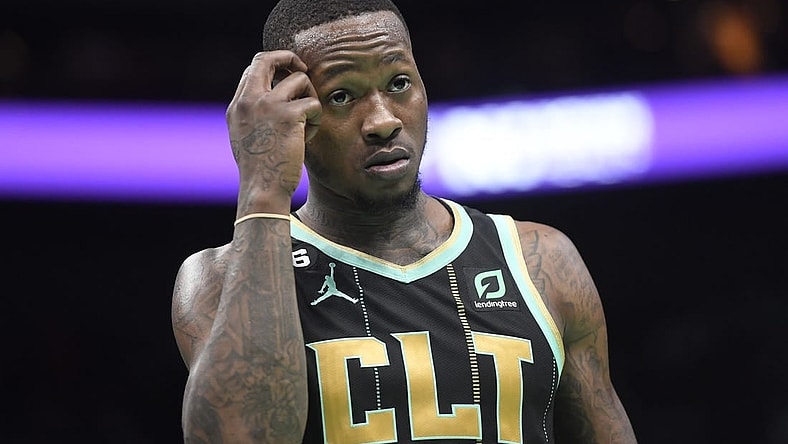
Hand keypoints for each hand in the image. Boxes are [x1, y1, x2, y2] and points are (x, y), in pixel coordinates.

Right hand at [226, 51, 321, 208]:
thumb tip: (273, 97)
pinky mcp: (288, 114)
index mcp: (238, 106)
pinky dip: (316, 119)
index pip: (253, 69)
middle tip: (304, 69)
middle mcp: (249, 100)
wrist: (263, 188)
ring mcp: (267, 104)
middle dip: (290, 59)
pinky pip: (313, 104)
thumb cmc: (260, 170)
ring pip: (299, 79)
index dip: (274, 66)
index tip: (287, 73)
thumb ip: (254, 115)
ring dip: (309, 97)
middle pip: (268, 59)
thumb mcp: (246, 137)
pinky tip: (308, 136)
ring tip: (307, 121)